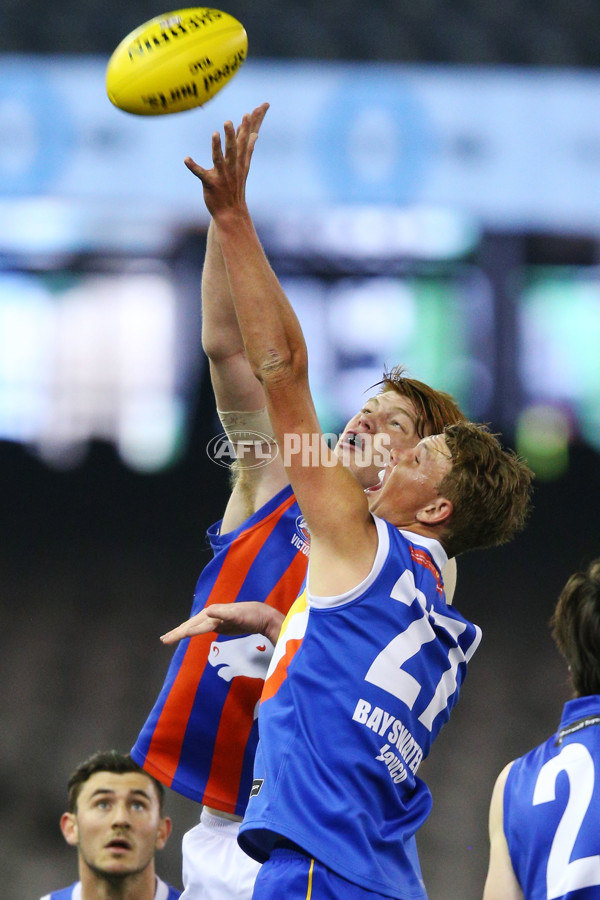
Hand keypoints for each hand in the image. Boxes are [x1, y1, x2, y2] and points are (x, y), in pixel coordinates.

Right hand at [160, 600, 283, 645]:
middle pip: (190, 625)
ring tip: (169, 638)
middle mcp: (211, 615)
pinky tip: (187, 634)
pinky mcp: (220, 625)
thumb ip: (223, 614)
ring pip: (194, 627)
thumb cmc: (251, 616)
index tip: (169, 639)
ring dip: (181, 632)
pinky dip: (192, 632)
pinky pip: (201, 629)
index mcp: (212, 613)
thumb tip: (207, 611)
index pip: (193, 625)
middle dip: (176, 633)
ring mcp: (215, 620)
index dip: (181, 633)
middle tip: (163, 640)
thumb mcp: (238, 615)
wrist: (262, 616)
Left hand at [184, 102, 268, 217]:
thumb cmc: (235, 188)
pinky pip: (201, 174)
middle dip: (232, 135)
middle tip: (229, 121)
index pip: (244, 142)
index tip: (248, 113)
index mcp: (240, 162)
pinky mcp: (210, 184)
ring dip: (217, 147)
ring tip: (215, 134)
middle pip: (233, 149)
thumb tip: (255, 135)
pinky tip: (186, 159)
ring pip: (219, 159)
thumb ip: (248, 150)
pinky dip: (193, 166)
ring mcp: (222, 176)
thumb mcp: (244, 168)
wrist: (231, 213)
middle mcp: (232, 168)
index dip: (246, 129)